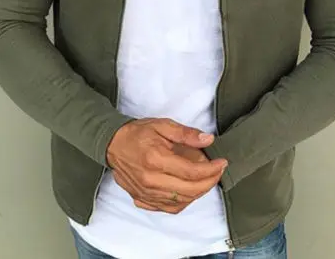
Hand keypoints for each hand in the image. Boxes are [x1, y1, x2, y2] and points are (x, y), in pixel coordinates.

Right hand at [106, 118, 227, 213]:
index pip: (192, 172)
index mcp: (156, 159)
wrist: (112, 144)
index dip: (211, 169)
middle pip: (190, 190)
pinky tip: (190, 190)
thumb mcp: (162, 125)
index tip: (222, 162)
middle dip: (210, 182)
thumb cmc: (138, 133)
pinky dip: (184, 201)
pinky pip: (169, 208)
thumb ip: (186, 133)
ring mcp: (146, 193)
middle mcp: (151, 180)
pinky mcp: (142, 199)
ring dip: (199, 192)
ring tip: (207, 179)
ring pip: (181, 201)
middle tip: (218, 171)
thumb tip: (207, 140)